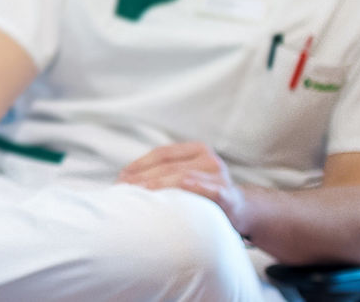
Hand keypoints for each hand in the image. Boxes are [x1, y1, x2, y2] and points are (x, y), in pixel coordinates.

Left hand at [117, 141, 250, 234]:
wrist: (239, 210)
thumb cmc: (202, 192)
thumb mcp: (186, 174)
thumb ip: (163, 171)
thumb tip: (123, 178)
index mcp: (197, 149)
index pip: (162, 154)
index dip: (139, 164)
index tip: (121, 177)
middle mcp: (210, 159)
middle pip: (169, 166)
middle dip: (142, 178)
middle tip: (122, 190)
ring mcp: (220, 176)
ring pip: (182, 177)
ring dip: (158, 186)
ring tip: (137, 196)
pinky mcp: (228, 195)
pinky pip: (212, 190)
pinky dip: (198, 187)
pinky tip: (185, 186)